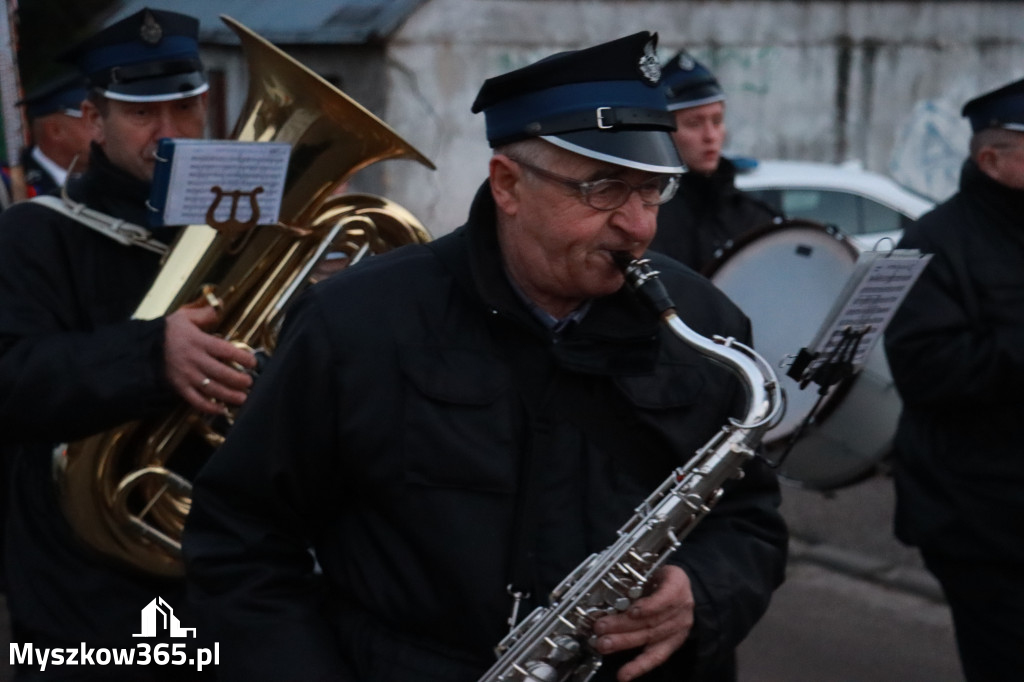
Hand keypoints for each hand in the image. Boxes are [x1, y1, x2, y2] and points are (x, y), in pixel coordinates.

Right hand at [164, 303, 256, 414]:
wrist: (142, 347)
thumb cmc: (167, 331)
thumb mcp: (184, 316)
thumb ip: (204, 314)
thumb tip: (221, 307)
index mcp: (198, 342)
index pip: (224, 350)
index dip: (241, 357)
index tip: (253, 362)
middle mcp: (194, 360)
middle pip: (221, 372)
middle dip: (238, 379)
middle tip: (250, 382)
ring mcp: (187, 376)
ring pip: (211, 389)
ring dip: (229, 395)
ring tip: (243, 398)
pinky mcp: (180, 387)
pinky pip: (196, 400)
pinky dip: (209, 407)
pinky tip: (222, 409)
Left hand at [591, 565, 694, 681]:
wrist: (686, 590)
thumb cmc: (663, 578)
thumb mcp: (656, 568)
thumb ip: (639, 576)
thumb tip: (608, 583)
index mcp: (677, 585)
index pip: (665, 598)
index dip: (649, 607)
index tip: (633, 611)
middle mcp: (680, 609)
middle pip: (651, 621)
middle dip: (623, 625)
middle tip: (600, 627)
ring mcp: (677, 629)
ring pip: (649, 638)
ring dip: (623, 642)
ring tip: (603, 644)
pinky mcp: (672, 644)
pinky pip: (656, 657)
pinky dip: (639, 666)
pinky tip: (624, 674)